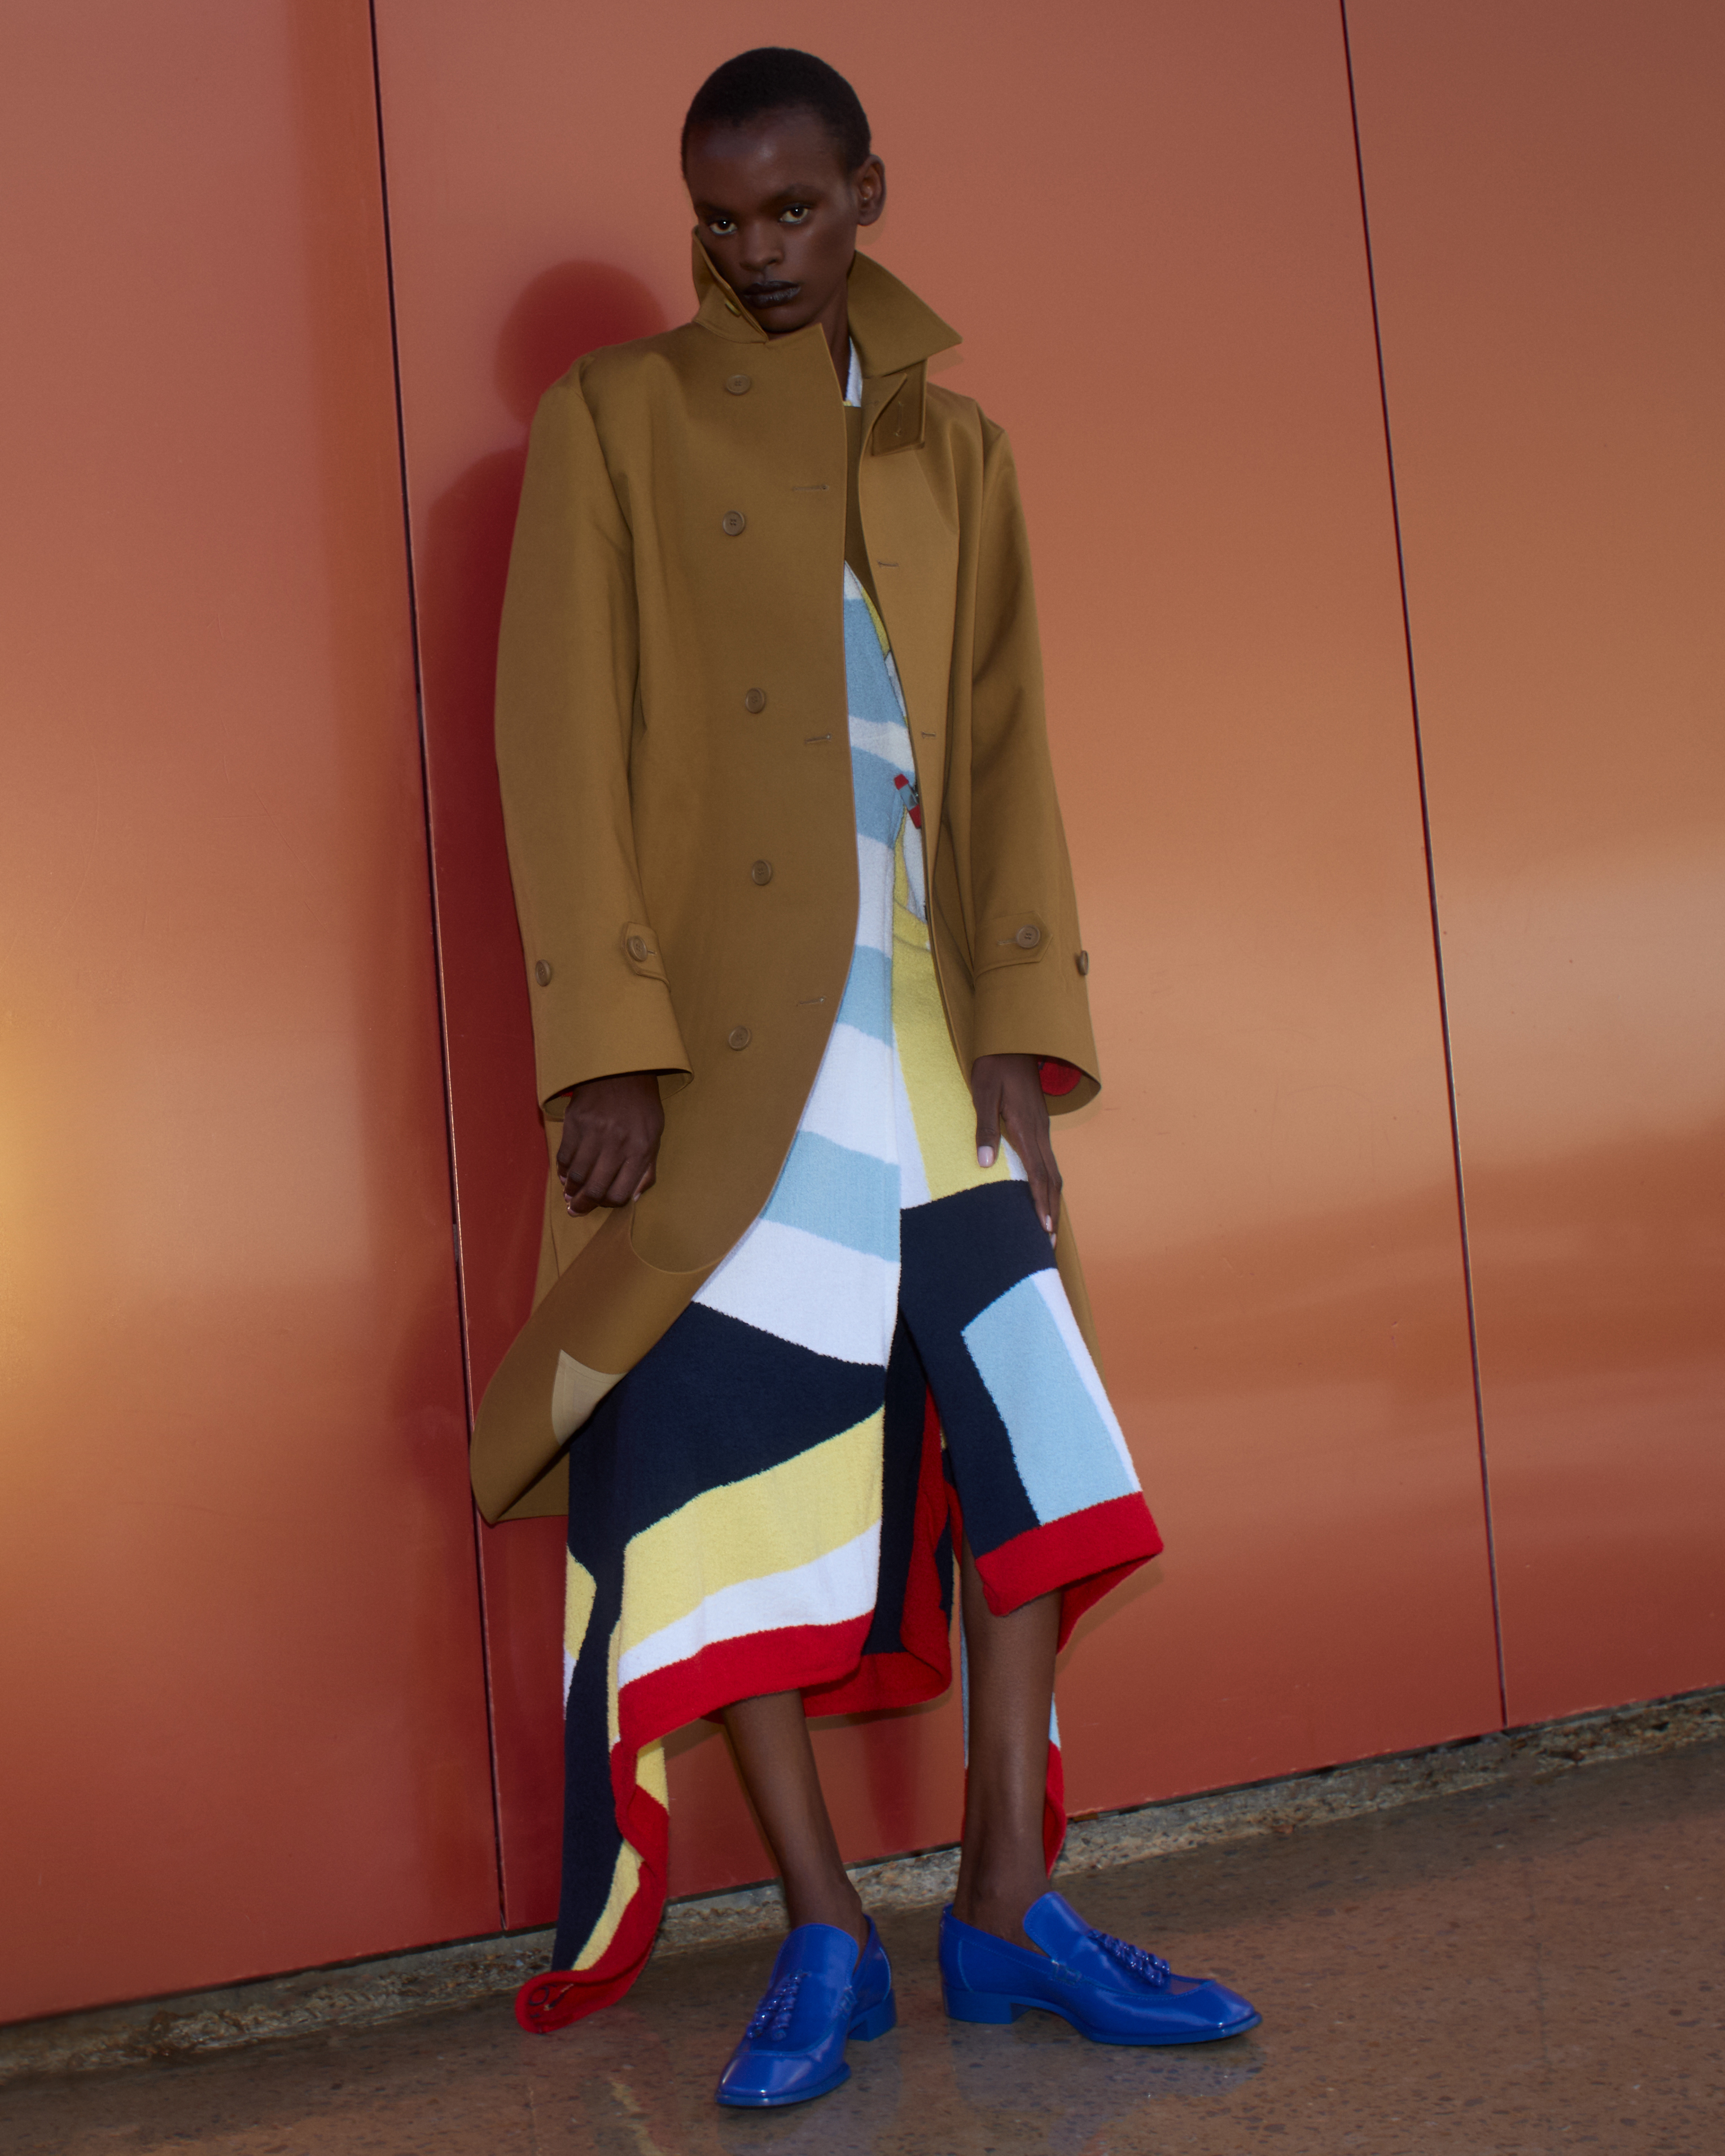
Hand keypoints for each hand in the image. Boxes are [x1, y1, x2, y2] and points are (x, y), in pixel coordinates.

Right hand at [556, 1072, 663, 1215]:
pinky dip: (563, 1169)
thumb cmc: (641, 1105)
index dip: (609, 1204)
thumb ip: (647, 1169)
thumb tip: (633, 1198)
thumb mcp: (655, 1135)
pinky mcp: (575, 1122)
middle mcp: (617, 1144)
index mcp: (640, 1150)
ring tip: (570, 1194)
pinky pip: (564, 1156)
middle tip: (576, 1210)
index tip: (603, 1203)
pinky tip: (565, 1174)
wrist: (622, 1068)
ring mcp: (594, 1133)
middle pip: (595, 1189)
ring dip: (571, 1190)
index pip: (620, 1193)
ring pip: (577, 1175)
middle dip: (584, 1206)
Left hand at [971, 1052, 1061, 1239]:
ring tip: (1048, 1227)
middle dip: (1051, 1211)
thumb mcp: (983, 1091)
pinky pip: (1048, 1160)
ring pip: (1053, 1171)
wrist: (1013, 1038)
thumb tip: (985, 1163)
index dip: (1041, 1203)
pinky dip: (1049, 1183)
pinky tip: (1043, 1193)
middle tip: (1050, 1243)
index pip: (1039, 1174)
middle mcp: (1039, 1132)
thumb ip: (984, 1126)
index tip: (1044, 1230)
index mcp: (1026, 1127)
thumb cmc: (993, 1064)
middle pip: (1052, 1179)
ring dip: (1052, 1200)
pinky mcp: (1038, 1124)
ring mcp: (1042, 1128)